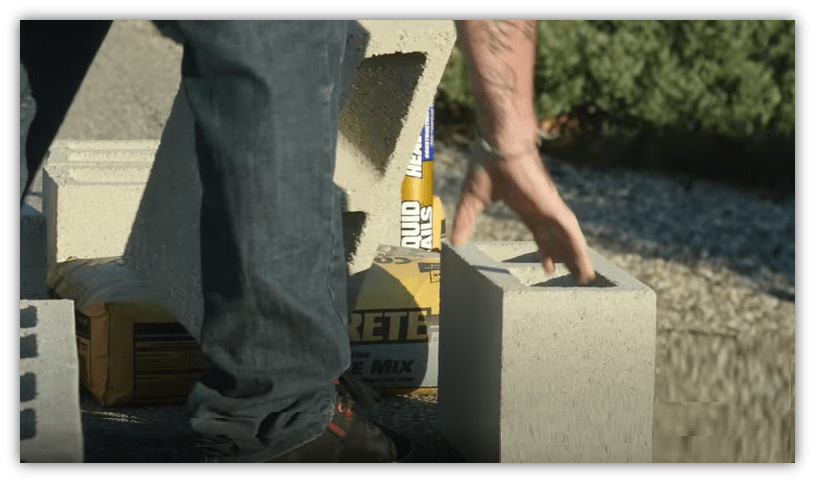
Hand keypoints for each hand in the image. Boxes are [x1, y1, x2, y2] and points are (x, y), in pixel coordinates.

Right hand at [449, 144, 595, 283]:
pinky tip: (584, 262)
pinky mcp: (552, 205)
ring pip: (567, 237)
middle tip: (575, 275)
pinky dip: (578, 247)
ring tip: (586, 276)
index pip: (539, 233)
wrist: (499, 144)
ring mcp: (548, 207)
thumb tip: (454, 242)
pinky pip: (570, 230)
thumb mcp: (471, 200)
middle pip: (556, 238)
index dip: (545, 249)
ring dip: (576, 256)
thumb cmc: (487, 164)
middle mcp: (540, 208)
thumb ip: (465, 221)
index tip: (549, 266)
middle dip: (565, 256)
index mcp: (524, 206)